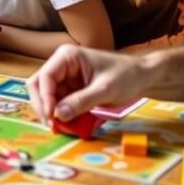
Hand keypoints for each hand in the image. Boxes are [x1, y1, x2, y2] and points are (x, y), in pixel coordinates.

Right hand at [27, 45, 144, 124]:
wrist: (143, 76)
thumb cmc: (127, 75)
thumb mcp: (105, 89)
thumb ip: (81, 102)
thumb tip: (58, 115)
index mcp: (67, 56)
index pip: (45, 77)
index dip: (45, 97)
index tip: (52, 116)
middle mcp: (61, 65)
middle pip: (39, 86)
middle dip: (43, 105)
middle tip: (52, 125)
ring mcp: (65, 77)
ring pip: (47, 97)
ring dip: (52, 112)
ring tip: (61, 128)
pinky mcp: (71, 89)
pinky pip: (59, 103)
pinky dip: (62, 114)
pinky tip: (69, 124)